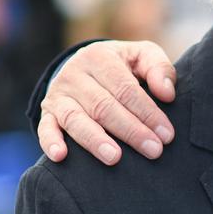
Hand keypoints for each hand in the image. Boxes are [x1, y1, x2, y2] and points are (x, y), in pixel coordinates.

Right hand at [39, 40, 177, 164]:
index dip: (148, 113)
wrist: (86, 63)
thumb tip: (167, 94)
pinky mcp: (47, 112)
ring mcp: (58, 94)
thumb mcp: (143, 55)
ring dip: (95, 140)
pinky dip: (51, 142)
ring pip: (76, 119)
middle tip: (153, 150)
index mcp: (100, 57)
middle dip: (131, 131)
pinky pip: (45, 128)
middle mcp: (75, 74)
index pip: (126, 89)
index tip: (166, 135)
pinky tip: (61, 157)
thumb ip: (159, 68)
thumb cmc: (124, 64)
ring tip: (115, 158)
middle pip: (104, 107)